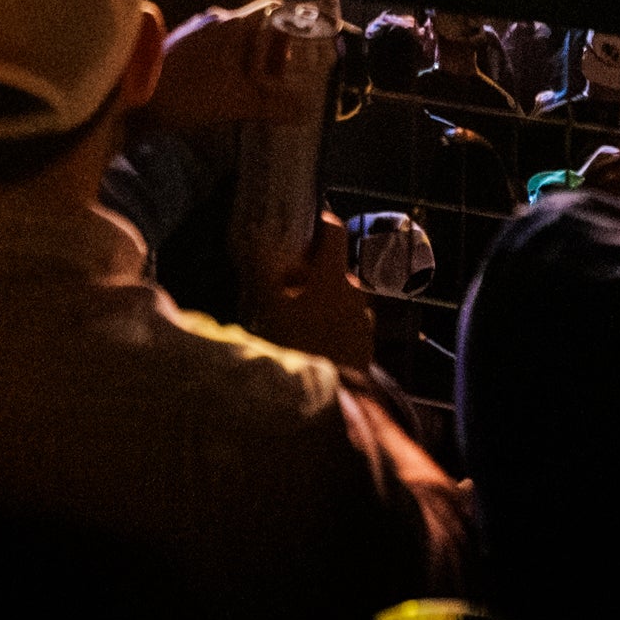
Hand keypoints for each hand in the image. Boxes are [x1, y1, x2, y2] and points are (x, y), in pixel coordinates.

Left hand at [140, 0, 335, 138]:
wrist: (132, 91)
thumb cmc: (189, 90)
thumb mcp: (236, 101)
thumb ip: (272, 105)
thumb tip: (304, 109)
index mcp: (234, 25)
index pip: (272, 8)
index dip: (291, 25)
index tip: (301, 47)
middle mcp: (215, 20)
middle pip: (255, 28)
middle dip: (270, 52)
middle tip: (279, 79)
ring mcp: (195, 31)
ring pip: (232, 39)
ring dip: (247, 60)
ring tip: (253, 89)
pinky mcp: (179, 46)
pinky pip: (214, 48)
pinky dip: (226, 63)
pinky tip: (224, 88)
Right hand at [242, 212, 377, 371]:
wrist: (332, 396)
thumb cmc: (298, 343)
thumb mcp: (270, 305)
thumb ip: (262, 271)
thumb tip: (254, 241)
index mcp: (333, 275)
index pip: (335, 232)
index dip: (319, 223)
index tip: (302, 228)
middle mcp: (354, 292)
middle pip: (334, 268)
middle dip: (312, 271)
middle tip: (285, 281)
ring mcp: (363, 319)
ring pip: (340, 297)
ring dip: (322, 299)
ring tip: (297, 315)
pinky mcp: (365, 344)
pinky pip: (347, 324)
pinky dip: (332, 324)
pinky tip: (313, 339)